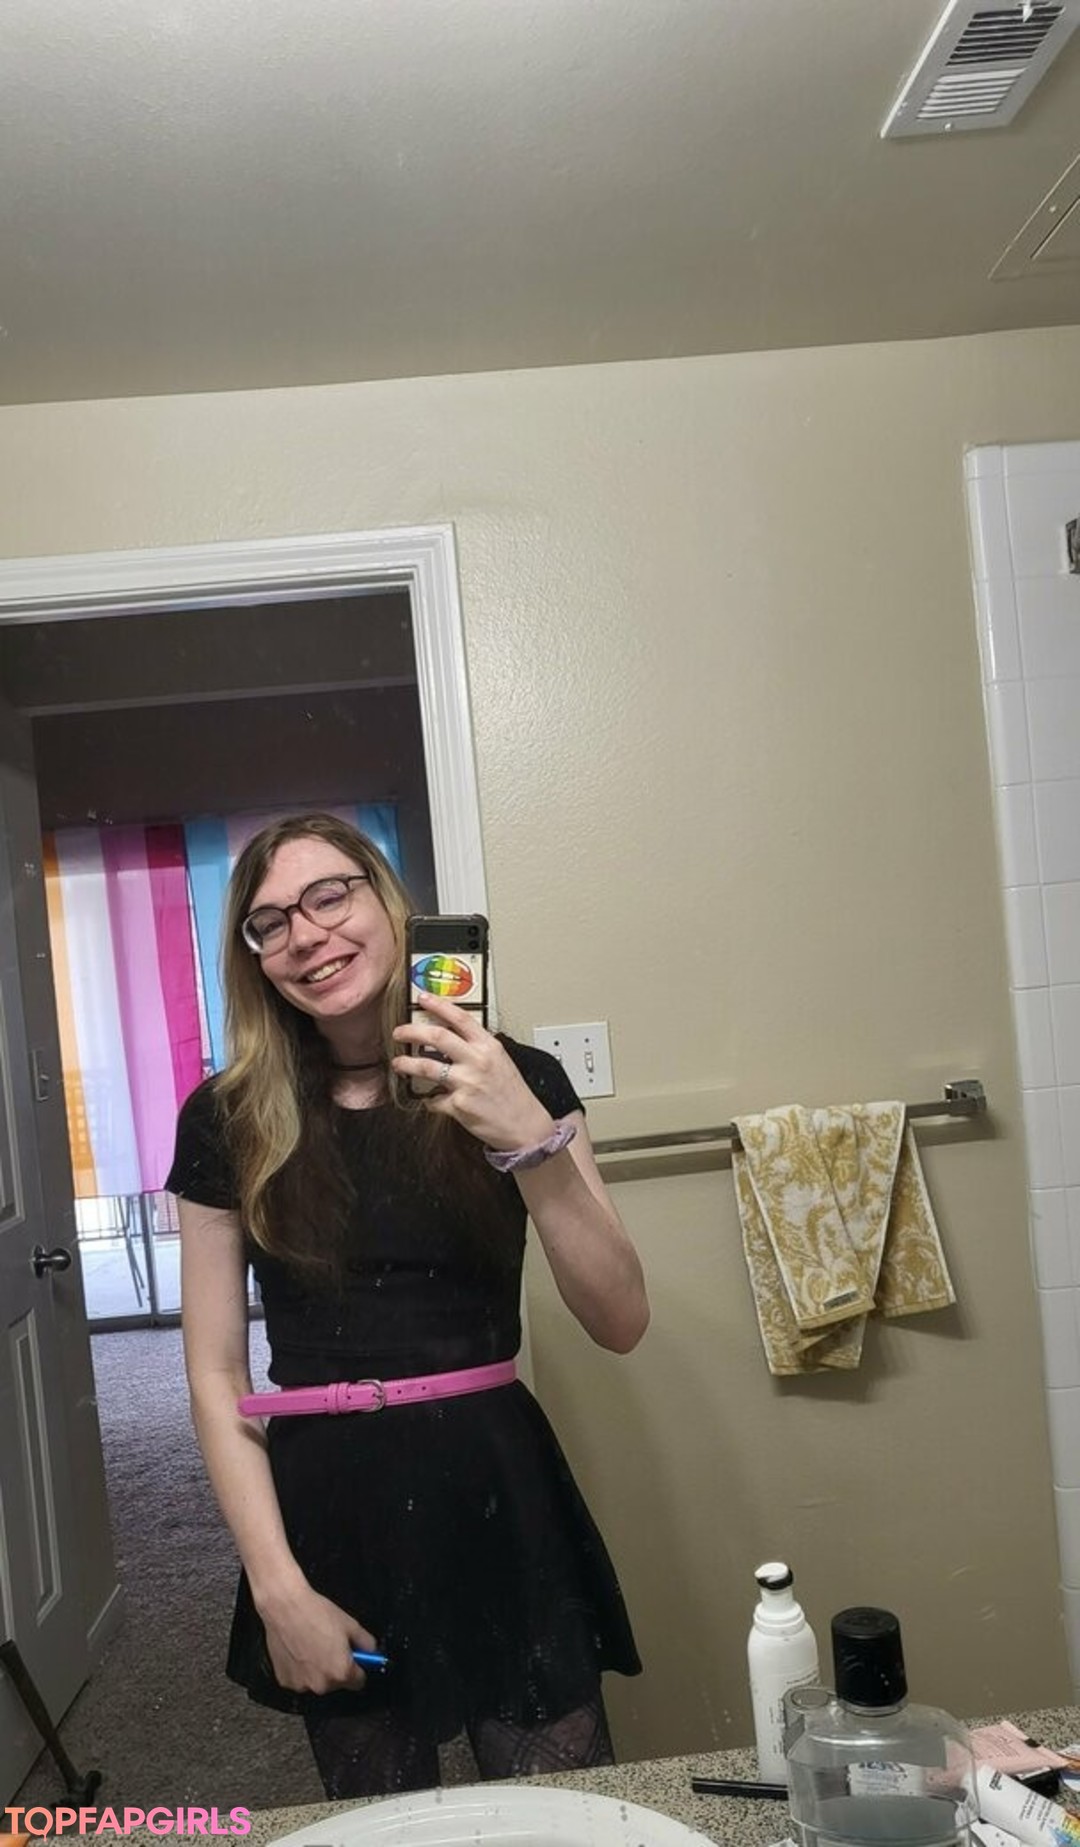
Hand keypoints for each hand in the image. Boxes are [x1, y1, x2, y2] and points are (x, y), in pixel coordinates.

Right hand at [261, 1581, 379, 1694]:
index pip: (359, 1682)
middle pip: (337, 1683)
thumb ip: (366, 1643)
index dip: (358, 1668)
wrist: (285, 1607)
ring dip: (318, 1671)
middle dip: (336, 1669)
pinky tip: (298, 1651)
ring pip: (317, 1682)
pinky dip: (300, 1670)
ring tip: (312, 1647)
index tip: (354, 1659)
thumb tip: (371, 1652)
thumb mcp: (351, 1624)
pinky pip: (299, 1680)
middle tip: (329, 1647)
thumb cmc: (318, 1614)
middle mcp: (322, 1685)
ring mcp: (301, 1686)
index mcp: (341, 1673)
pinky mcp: (285, 1682)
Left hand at [392, 995, 554, 1151]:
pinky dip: (429, 1100)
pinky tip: (432, 1100)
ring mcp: (466, 1083)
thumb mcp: (500, 1061)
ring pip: (426, 1066)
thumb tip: (451, 1039)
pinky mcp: (458, 1105)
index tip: (422, 998)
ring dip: (406, 1064)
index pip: (460, 1018)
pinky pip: (433, 1100)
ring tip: (399, 1064)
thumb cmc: (513, 1094)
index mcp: (489, 1046)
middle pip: (437, 1036)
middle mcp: (477, 1061)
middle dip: (411, 1031)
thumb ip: (477, 1048)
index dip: (438, 1005)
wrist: (524, 1125)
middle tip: (399, 1032)